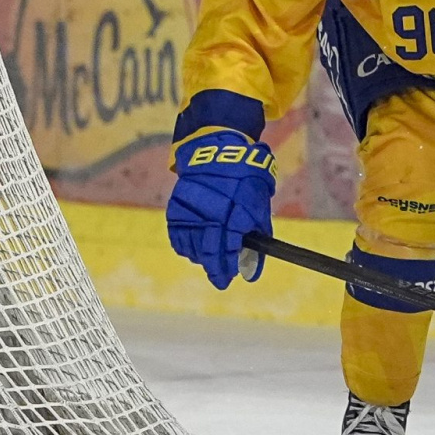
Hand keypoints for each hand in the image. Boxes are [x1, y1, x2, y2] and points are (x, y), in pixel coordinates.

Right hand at [167, 131, 275, 288]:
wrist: (217, 155)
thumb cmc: (245, 183)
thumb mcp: (259, 208)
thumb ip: (257, 238)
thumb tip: (253, 270)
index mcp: (233, 215)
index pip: (228, 251)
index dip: (228, 268)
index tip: (229, 279)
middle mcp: (209, 216)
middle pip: (208, 253)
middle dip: (215, 269)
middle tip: (221, 279)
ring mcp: (190, 213)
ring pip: (191, 248)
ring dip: (202, 258)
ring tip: (211, 259)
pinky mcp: (176, 210)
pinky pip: (178, 238)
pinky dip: (186, 247)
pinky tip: (196, 249)